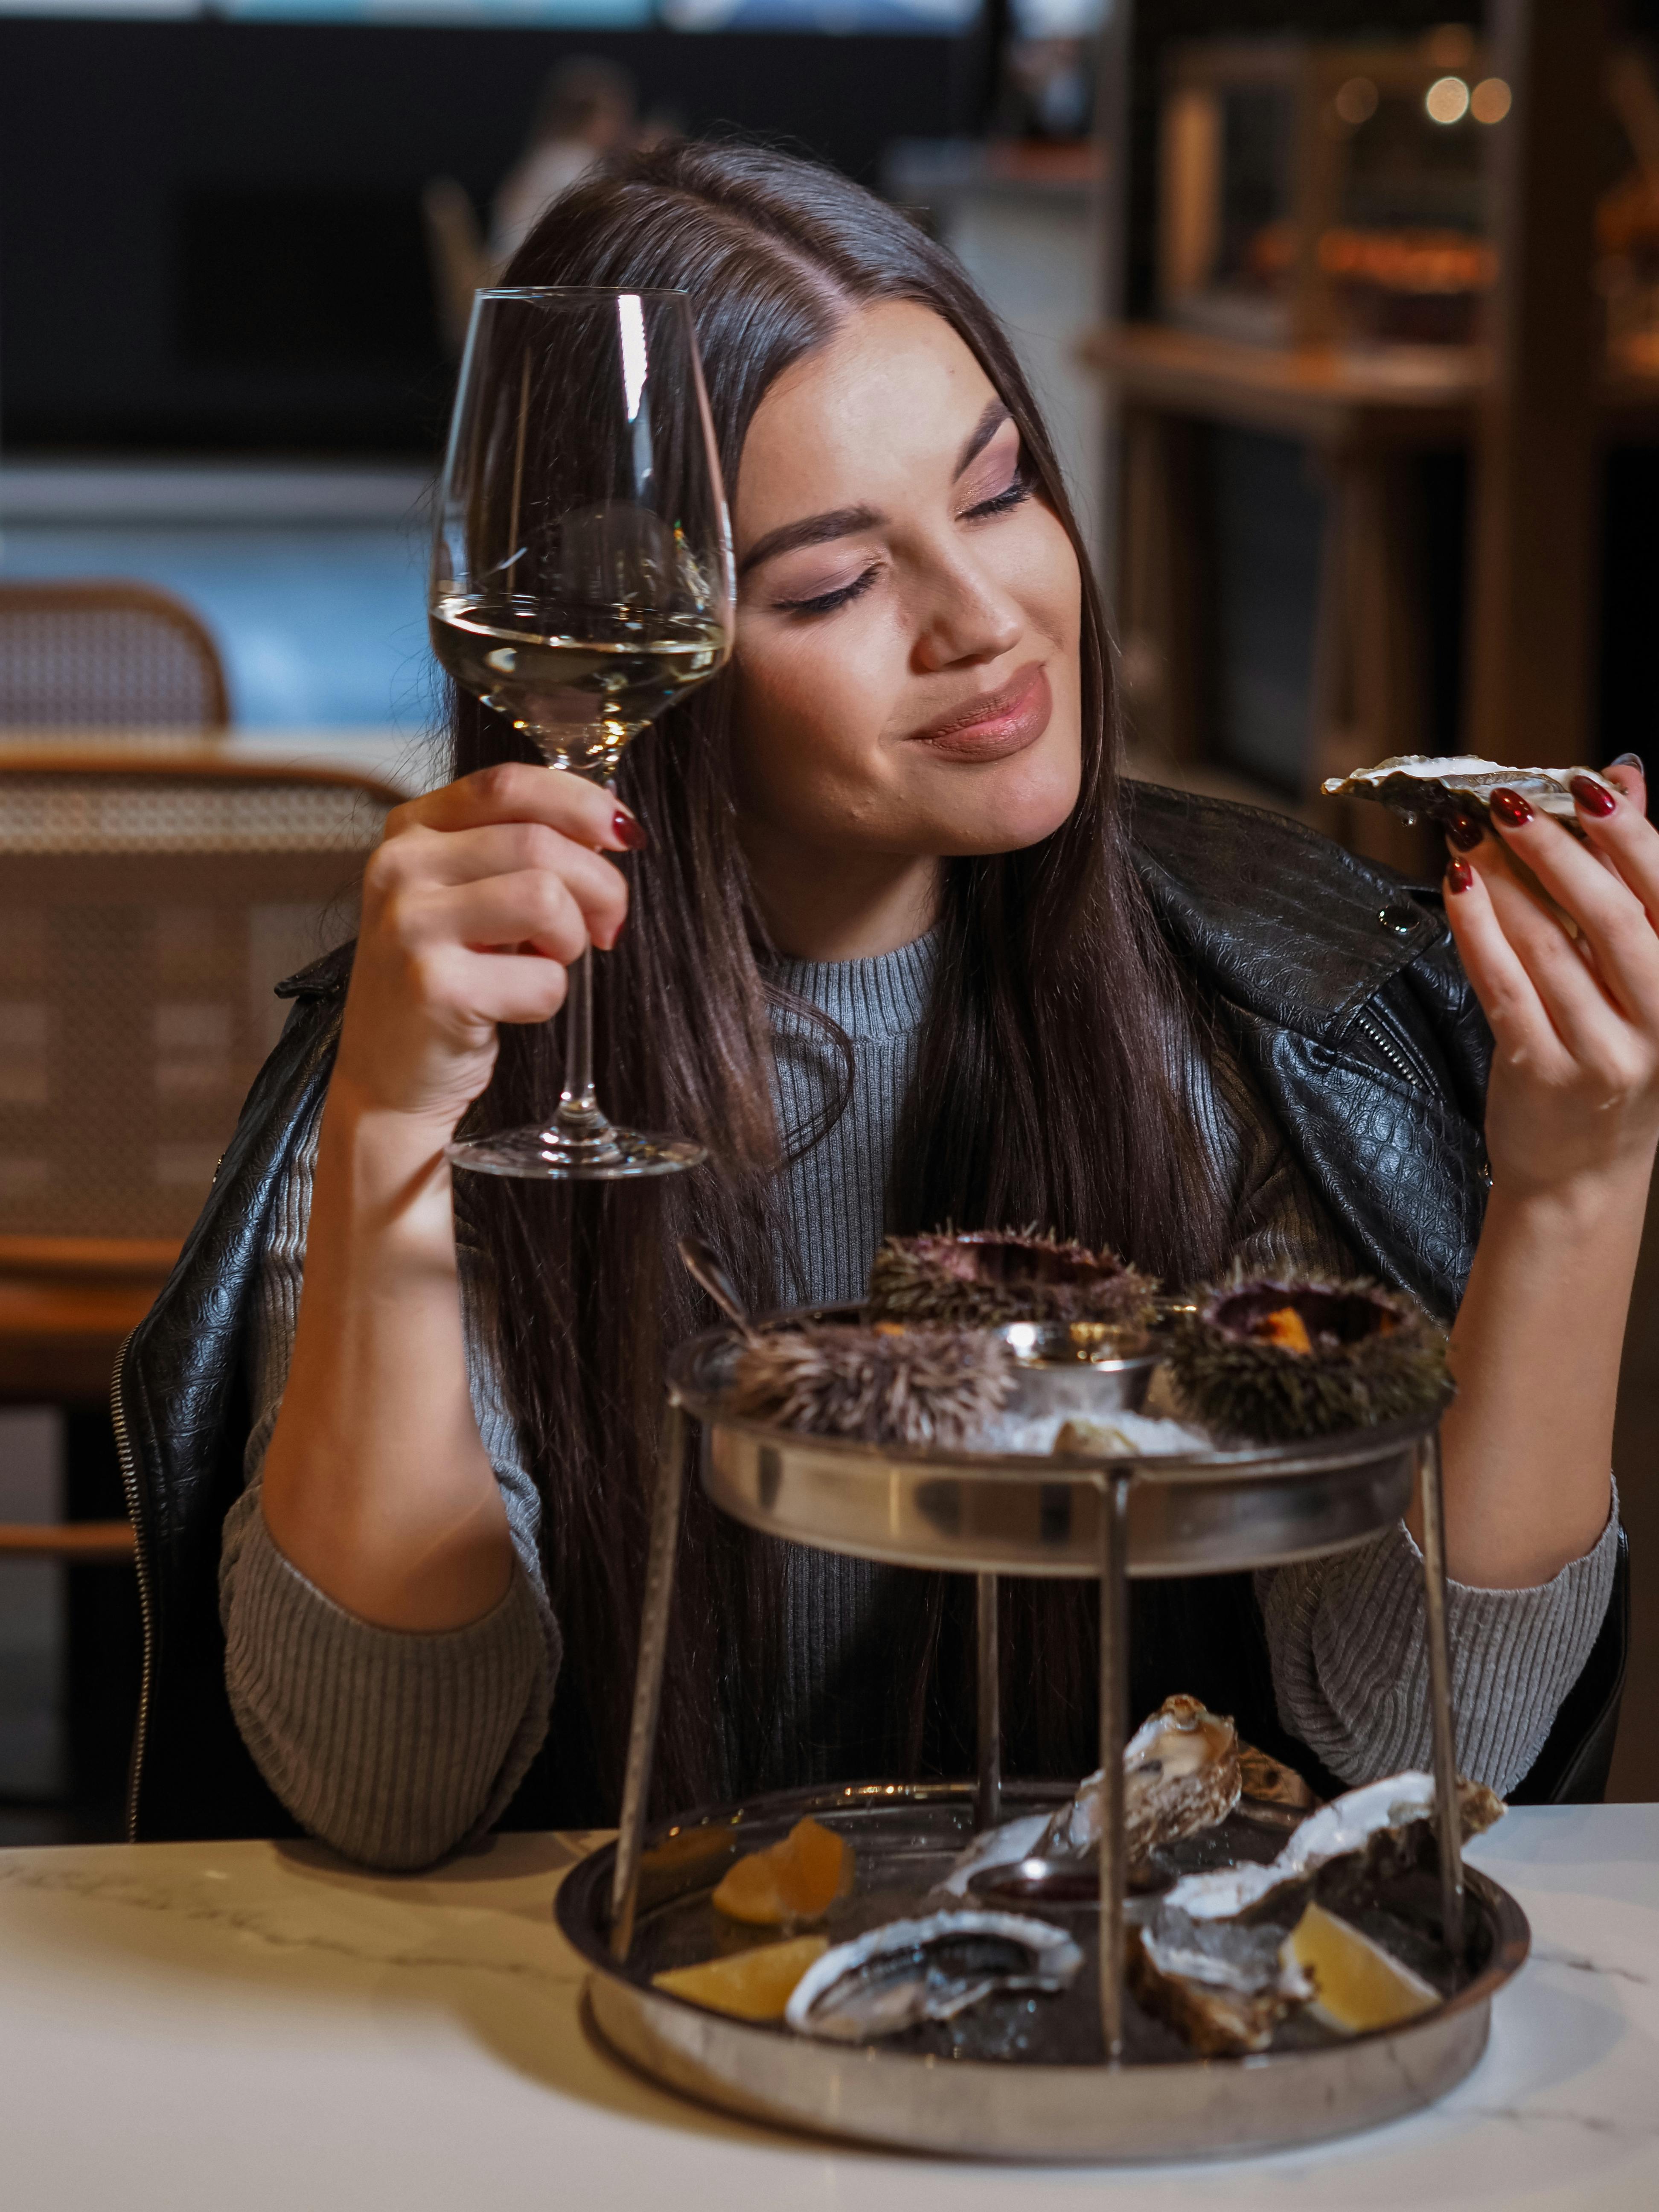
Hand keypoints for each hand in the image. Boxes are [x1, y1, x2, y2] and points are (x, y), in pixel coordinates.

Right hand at [332, 764, 641, 1132]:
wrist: (387, 1078)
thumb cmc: (443, 981)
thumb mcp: (467, 897)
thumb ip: (517, 851)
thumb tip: (610, 827)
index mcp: (411, 831)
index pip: (509, 783)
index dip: (582, 802)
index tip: (623, 833)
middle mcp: (400, 867)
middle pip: (539, 842)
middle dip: (600, 886)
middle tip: (606, 926)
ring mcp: (410, 925)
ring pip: (545, 897)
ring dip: (572, 937)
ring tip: (550, 960)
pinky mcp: (433, 986)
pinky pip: (542, 978)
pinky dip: (548, 997)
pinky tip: (514, 1007)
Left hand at [1442, 760, 1658, 1200]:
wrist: (1582, 1173)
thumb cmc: (1610, 1056)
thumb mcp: (1638, 970)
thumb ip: (1629, 877)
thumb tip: (1623, 775)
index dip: (1630, 833)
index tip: (1587, 784)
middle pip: (1613, 916)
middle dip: (1560, 850)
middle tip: (1512, 802)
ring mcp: (1603, 1052)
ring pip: (1550, 949)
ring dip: (1506, 882)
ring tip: (1470, 833)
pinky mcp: (1542, 1074)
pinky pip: (1503, 988)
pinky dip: (1477, 930)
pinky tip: (1457, 887)